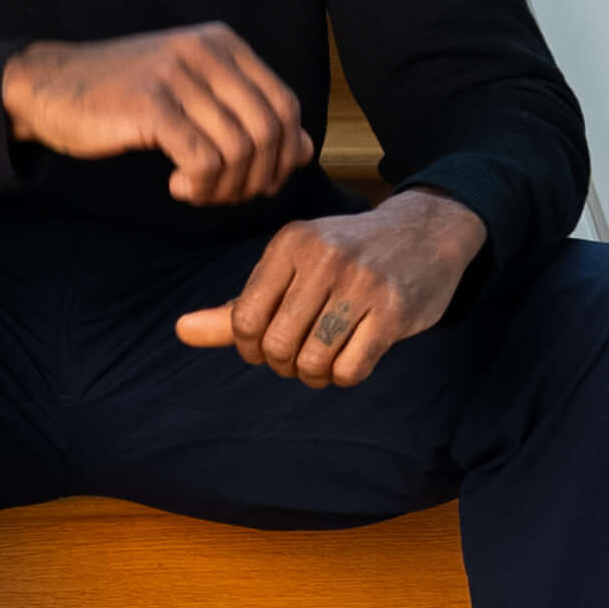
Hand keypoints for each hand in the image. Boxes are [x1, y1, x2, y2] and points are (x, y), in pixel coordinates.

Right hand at [2, 22, 313, 207]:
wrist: (48, 86)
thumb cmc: (122, 98)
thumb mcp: (192, 92)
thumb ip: (243, 112)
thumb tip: (304, 150)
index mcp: (224, 45)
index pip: (286, 106)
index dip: (283, 155)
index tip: (256, 182)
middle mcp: (207, 52)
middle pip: (269, 131)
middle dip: (257, 178)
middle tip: (225, 195)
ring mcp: (178, 76)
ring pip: (240, 150)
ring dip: (225, 188)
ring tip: (196, 191)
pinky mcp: (151, 105)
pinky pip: (204, 160)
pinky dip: (200, 185)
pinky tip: (176, 186)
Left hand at [174, 187, 486, 386]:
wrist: (427, 232)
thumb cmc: (348, 256)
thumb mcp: (291, 267)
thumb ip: (236, 305)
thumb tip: (180, 331)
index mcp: (289, 243)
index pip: (244, 320)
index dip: (251, 348)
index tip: (269, 345)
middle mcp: (323, 258)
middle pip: (276, 346)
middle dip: (284, 363)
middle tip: (300, 354)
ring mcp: (361, 283)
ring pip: (312, 362)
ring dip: (314, 375)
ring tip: (324, 359)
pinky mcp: (393, 311)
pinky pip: (350, 370)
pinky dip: (344, 375)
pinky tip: (351, 357)